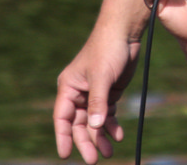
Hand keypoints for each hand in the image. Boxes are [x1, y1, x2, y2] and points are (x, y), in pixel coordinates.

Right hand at [53, 36, 136, 161]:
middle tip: (94, 159)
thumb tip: (95, 127)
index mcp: (69, 87)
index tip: (66, 155)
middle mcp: (79, 92)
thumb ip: (98, 103)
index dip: (63, 137)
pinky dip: (112, 125)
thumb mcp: (101, 77)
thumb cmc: (107, 49)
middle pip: (79, 124)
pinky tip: (119, 135)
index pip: (62, 117)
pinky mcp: (109, 92)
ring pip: (94, 122)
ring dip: (101, 136)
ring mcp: (94, 93)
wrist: (124, 33)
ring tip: (109, 152)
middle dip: (86, 141)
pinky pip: (107, 114)